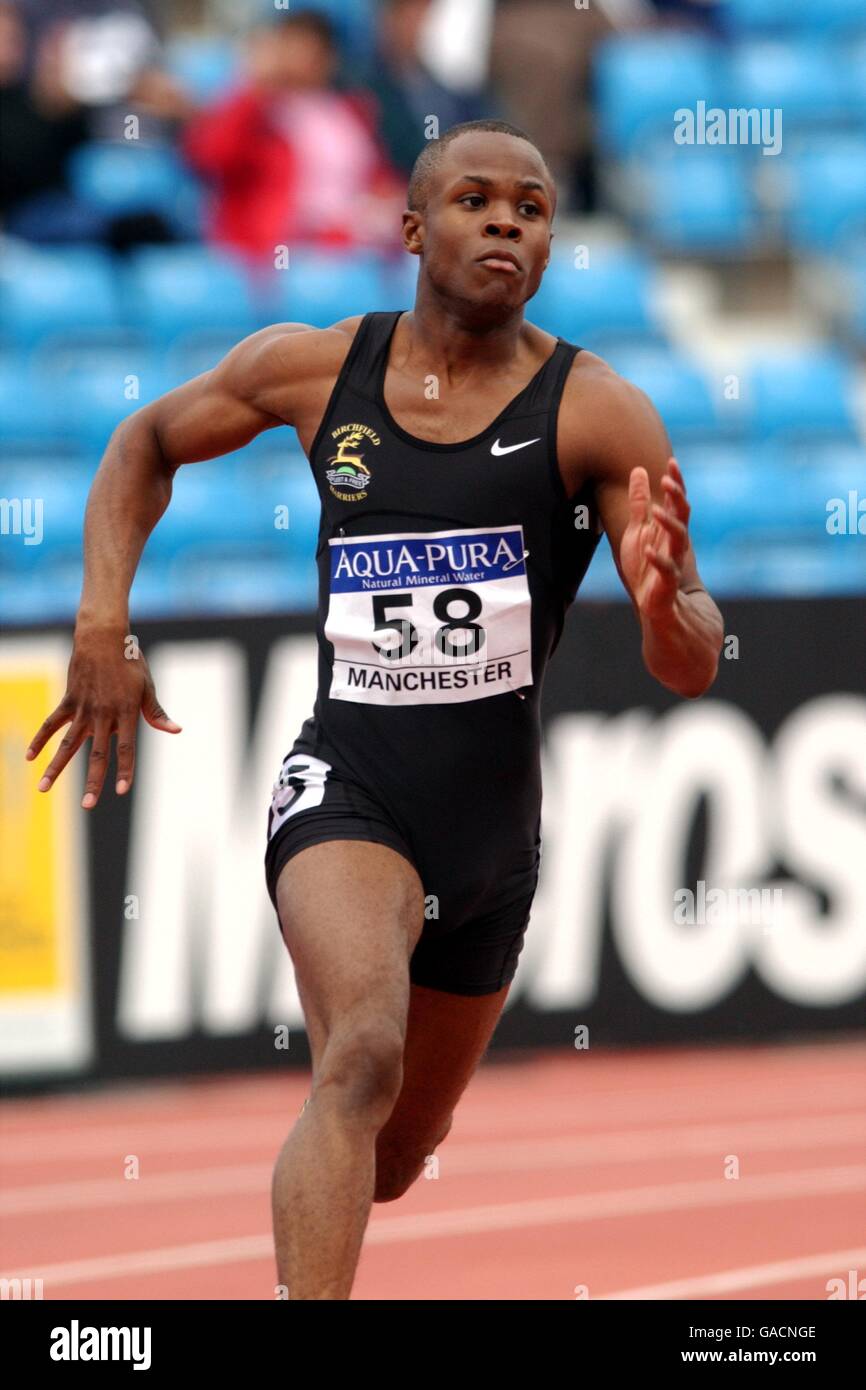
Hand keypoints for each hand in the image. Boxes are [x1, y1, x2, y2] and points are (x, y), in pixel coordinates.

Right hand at [25, 626, 180, 808]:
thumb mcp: (147, 687)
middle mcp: (104, 714)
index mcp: (126, 713)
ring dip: (56, 768)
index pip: (126, 748)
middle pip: (97, 754)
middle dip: (93, 781)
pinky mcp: (69, 701)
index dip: (125, 770)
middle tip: (88, 805)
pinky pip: (51, 723)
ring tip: (43, 788)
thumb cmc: (130, 662)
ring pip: (68, 744)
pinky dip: (39, 739)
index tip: (122, 790)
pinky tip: (29, 757)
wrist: (103, 637)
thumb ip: (156, 713)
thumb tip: (176, 731)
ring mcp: (83, 709)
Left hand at [619, 457, 690, 623]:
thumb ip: (639, 504)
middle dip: (676, 498)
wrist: (662, 614)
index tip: (672, 462)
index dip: (676, 484)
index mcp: (669, 533)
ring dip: (669, 525)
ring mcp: (673, 566)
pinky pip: (666, 572)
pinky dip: (658, 561)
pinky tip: (649, 549)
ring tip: (657, 511)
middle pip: (681, 518)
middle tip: (668, 480)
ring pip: (678, 542)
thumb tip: (639, 470)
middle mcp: (675, 547)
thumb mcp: (639, 533)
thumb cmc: (649, 572)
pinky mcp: (667, 589)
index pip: (676, 504)